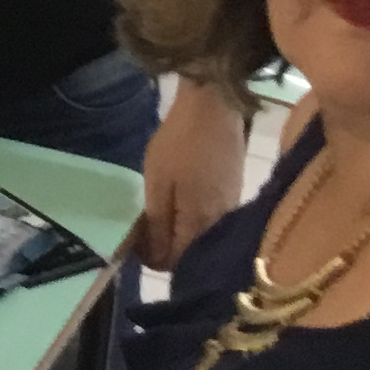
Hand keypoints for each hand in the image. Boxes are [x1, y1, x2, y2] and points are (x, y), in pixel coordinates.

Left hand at [136, 78, 248, 266]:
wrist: (214, 106)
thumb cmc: (180, 143)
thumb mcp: (158, 184)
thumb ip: (158, 225)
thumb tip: (154, 260)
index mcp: (201, 224)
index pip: (177, 263)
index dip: (153, 261)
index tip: (136, 245)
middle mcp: (222, 223)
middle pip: (192, 253)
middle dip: (166, 248)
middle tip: (144, 230)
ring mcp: (231, 207)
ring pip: (202, 237)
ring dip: (179, 233)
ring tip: (157, 215)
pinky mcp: (234, 192)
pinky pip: (212, 220)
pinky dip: (193, 220)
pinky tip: (179, 204)